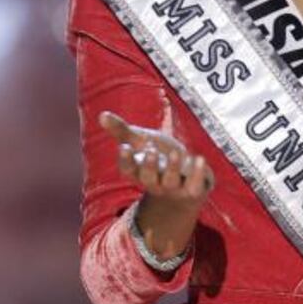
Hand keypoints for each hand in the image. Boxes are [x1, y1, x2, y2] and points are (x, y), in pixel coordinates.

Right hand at [99, 111, 213, 205]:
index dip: (126, 161)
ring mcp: (174, 187)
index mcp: (139, 171)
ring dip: (172, 168)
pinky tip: (200, 159)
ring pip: (170, 181)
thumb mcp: (141, 142)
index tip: (125, 147)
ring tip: (176, 153)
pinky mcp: (192, 189)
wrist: (185, 178)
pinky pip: (194, 185)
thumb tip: (102, 114)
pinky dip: (198, 173)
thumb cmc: (159, 157)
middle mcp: (154, 182)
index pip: (128, 170)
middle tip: (151, 152)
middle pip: (148, 178)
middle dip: (149, 166)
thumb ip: (123, 131)